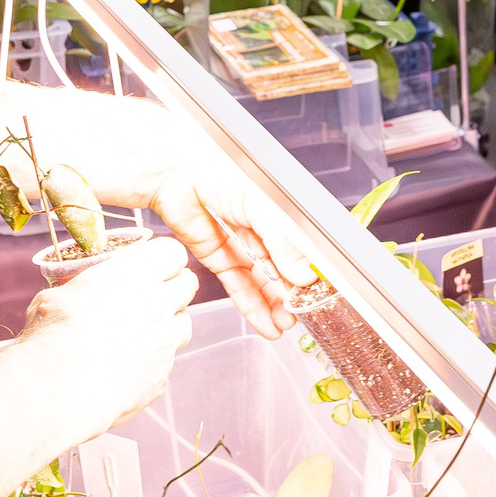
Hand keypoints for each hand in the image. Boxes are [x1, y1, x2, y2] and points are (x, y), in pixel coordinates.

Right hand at [16, 233, 198, 428]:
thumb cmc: (52, 337)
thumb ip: (81, 291)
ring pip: (183, 323)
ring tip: (142, 331)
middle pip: (187, 285)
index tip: (152, 264)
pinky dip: (154, 359)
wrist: (58, 390)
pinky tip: (128, 366)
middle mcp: (158, 305)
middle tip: (153, 294)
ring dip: (169, 323)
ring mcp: (164, 342)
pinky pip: (167, 361)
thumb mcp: (57, 295)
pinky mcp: (161, 377)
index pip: (172, 252)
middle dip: (174, 286)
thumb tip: (76, 296)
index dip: (164, 258)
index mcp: (133, 274)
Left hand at [143, 153, 314, 338]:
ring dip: (274, 306)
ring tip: (284, 326)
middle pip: (283, 271)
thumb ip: (282, 241)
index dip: (309, 276)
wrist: (176, 172)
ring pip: (262, 283)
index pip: (302, 251)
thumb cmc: (220, 170)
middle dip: (292, 297)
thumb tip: (303, 274)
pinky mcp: (219, 258)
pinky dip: (252, 307)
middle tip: (300, 317)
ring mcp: (242, 246)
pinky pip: (239, 286)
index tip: (318, 297)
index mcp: (281, 213)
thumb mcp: (261, 205)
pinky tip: (265, 325)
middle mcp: (265, 230)